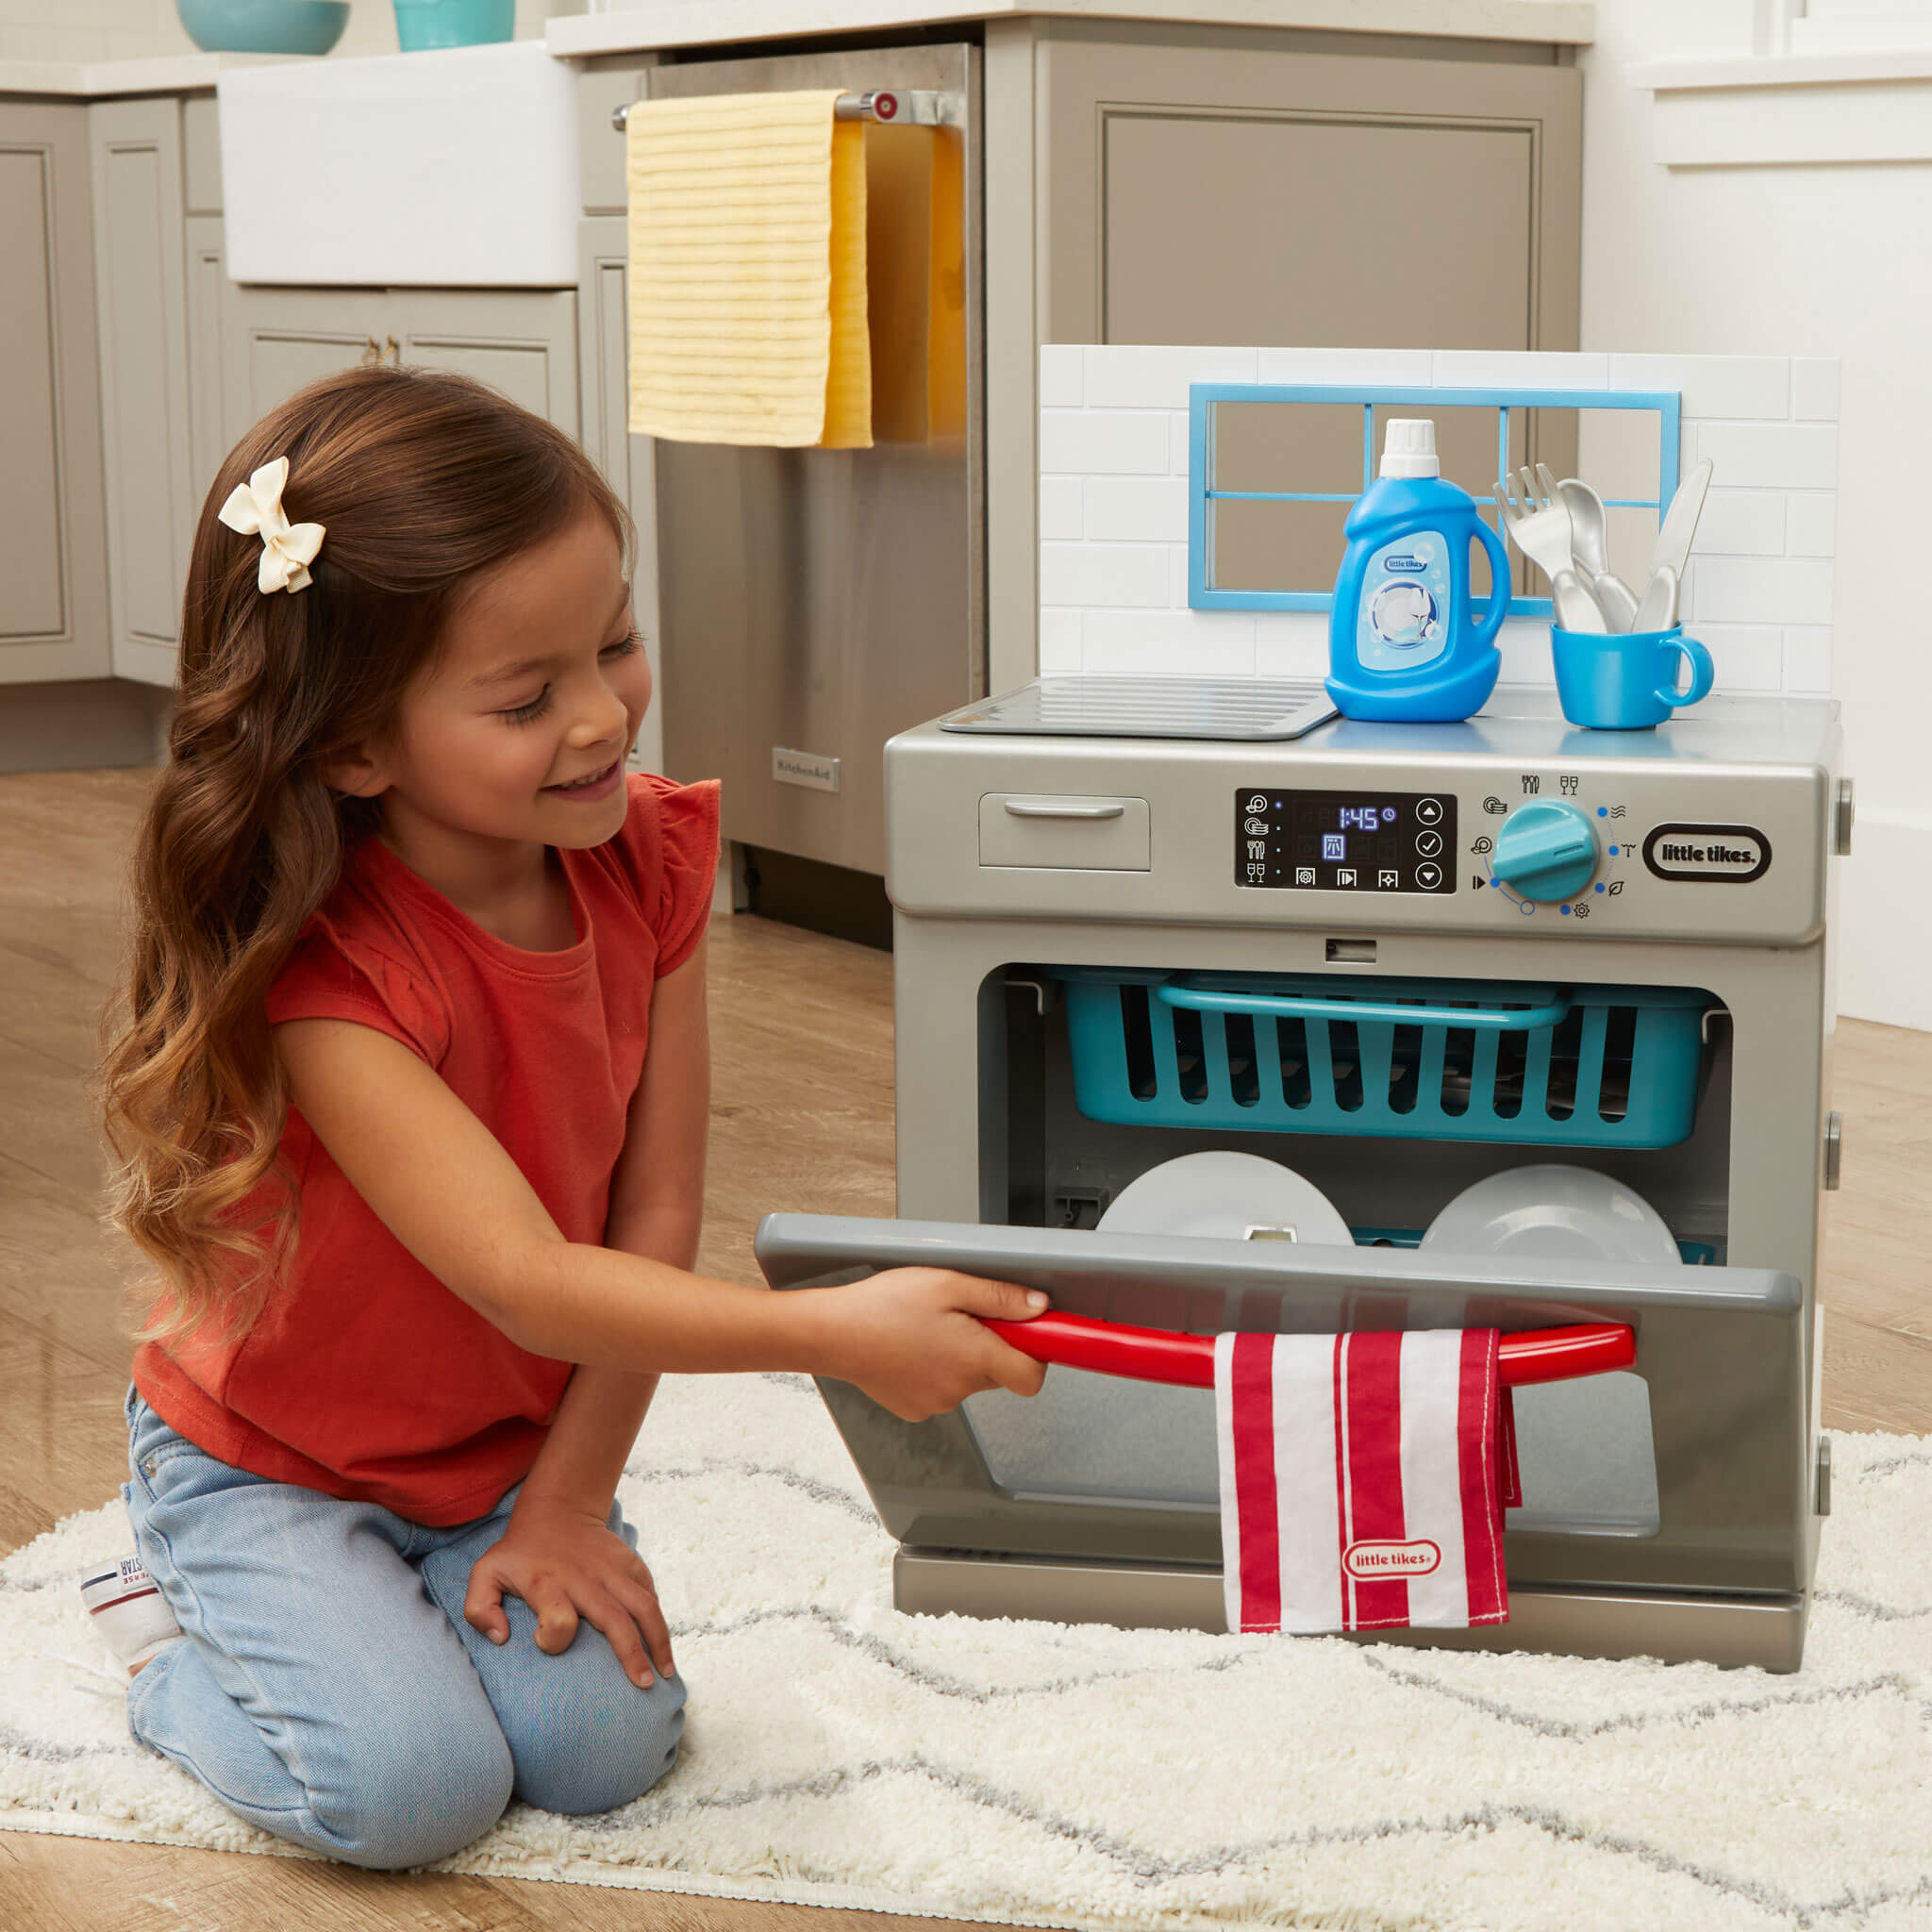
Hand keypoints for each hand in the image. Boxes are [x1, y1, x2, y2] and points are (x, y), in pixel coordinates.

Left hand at [464, 1495, 673, 1689]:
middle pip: (615, 1620)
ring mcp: (611, 1569)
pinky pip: (648, 1590)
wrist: (556, 1510)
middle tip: (643, 1686)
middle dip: (632, 1656)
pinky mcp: (628, 1561)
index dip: (554, 1640)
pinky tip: (660, 1641)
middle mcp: (585, 1579)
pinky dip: (657, 1616)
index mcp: (548, 1585)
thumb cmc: (519, 1552)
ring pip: (643, 1606)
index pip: (559, 1622)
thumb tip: (501, 1639)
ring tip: (664, 1671)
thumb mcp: (485, 1574)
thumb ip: (480, 1609)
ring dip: (658, 1640)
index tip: (545, 1642)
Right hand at [816, 1269, 1050, 1421]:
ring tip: (928, 1328)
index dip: (1037, 1353)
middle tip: (964, 1316)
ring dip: (960, 1357)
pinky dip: (934, 1370)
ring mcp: (936, 1403)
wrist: (831, 1333)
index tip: (1030, 1333)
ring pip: (969, 1380)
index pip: (1033, 1377)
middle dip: (991, 1345)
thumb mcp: (948, 1284)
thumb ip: (999, 1297)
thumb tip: (1038, 1307)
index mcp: (974, 1357)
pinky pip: (941, 1389)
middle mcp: (959, 1388)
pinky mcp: (915, 1408)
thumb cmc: (882, 1306)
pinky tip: (911, 1347)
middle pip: (1000, 1372)